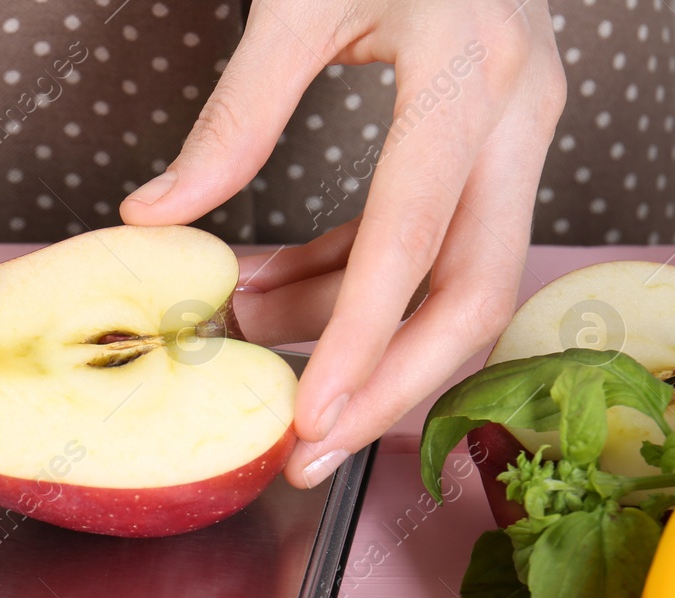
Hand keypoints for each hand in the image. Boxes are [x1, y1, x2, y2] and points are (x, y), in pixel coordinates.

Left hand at [121, 0, 565, 487]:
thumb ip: (236, 112)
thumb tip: (157, 218)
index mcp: (470, 70)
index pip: (414, 236)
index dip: (362, 339)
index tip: (312, 418)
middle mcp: (517, 110)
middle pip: (475, 291)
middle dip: (391, 386)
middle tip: (310, 450)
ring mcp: (516, 130)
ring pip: (457, 281)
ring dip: (356, 331)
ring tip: (251, 340)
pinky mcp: (492, 144)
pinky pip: (430, 243)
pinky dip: (354, 280)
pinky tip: (279, 293)